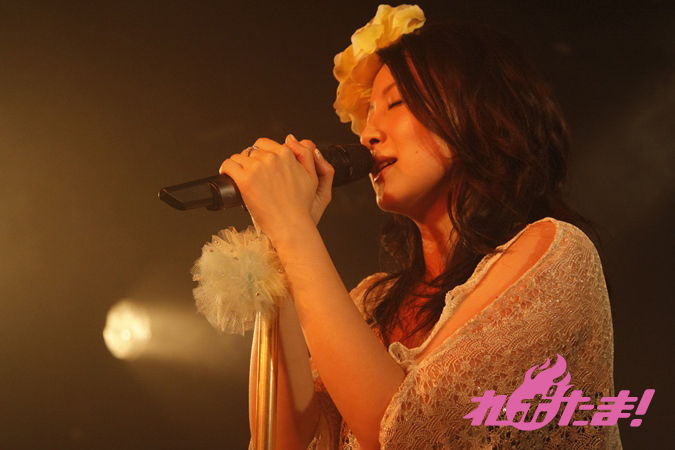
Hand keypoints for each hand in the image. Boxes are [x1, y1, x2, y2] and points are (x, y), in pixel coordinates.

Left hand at [219, 135, 334, 240]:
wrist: (290, 225)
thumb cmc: (300, 206)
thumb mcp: (312, 176)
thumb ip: (305, 153)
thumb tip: (290, 138)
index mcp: (286, 155)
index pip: (265, 144)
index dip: (261, 155)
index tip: (260, 165)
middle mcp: (271, 158)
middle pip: (252, 151)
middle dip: (251, 162)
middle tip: (254, 178)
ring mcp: (257, 168)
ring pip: (239, 157)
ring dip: (238, 166)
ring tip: (242, 179)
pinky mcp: (245, 180)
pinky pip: (228, 165)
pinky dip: (226, 169)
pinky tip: (229, 176)